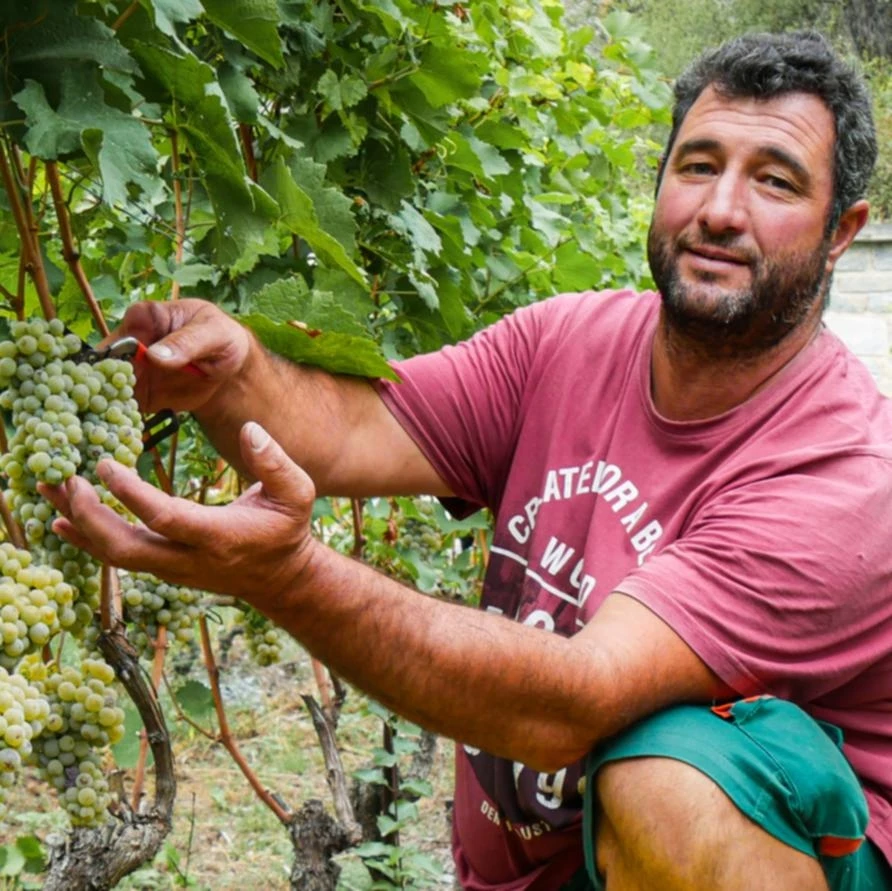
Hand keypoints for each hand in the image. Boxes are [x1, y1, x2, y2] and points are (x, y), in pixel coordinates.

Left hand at [39, 423, 317, 603]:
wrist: (280, 578)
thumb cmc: (286, 530)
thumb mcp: (298, 493)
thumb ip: (276, 462)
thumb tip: (250, 429)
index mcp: (220, 537)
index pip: (166, 519)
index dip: (131, 495)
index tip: (104, 465)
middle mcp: (189, 560)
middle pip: (125, 549)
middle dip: (90, 516)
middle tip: (68, 480)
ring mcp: (172, 571)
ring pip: (114, 557)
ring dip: (79, 524)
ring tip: (50, 491)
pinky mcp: (163, 571)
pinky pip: (117, 559)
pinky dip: (86, 539)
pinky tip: (60, 519)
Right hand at [109, 299, 252, 413]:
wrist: (231, 363)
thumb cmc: (221, 336)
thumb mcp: (212, 333)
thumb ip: (186, 342)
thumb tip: (154, 356)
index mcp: (142, 319)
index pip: (115, 341)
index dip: (107, 363)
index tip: (110, 383)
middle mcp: (129, 345)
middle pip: (101, 368)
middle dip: (96, 389)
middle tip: (98, 409)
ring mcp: (133, 371)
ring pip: (106, 390)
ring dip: (104, 407)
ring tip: (105, 424)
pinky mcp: (141, 394)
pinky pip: (123, 407)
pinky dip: (120, 419)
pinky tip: (120, 430)